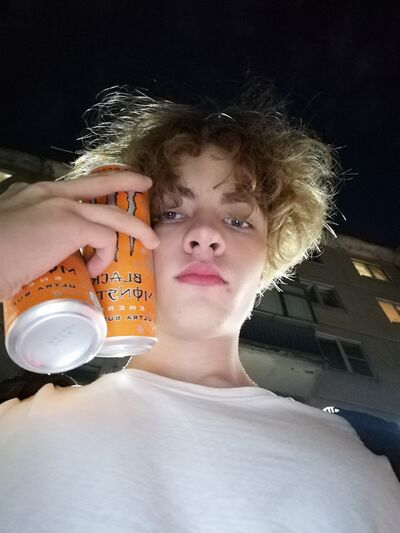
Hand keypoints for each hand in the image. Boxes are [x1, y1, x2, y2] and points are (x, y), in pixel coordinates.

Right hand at [0, 171, 159, 300]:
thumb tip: (45, 253)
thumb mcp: (10, 233)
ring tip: (151, 241)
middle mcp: (50, 194)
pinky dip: (105, 257)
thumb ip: (31, 234)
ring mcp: (62, 207)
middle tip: (144, 184)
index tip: (105, 200)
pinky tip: (94, 270)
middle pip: (99, 184)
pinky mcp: (71, 225)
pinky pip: (105, 239)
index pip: (73, 188)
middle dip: (126, 182)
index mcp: (34, 193)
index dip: (94, 192)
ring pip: (113, 214)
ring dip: (136, 228)